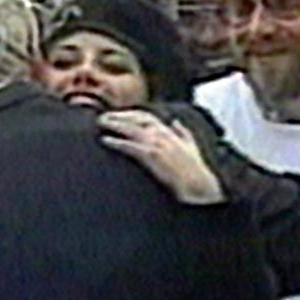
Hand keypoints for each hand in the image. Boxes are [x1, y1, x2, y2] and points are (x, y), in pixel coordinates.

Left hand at [98, 110, 224, 204]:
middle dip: (118, 116)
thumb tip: (176, 122)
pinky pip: (129, 145)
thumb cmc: (195, 169)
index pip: (146, 117)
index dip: (130, 114)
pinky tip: (105, 140)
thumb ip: (183, 132)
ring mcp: (156, 144)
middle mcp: (162, 134)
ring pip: (130, 129)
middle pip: (135, 119)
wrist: (199, 185)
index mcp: (169, 132)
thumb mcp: (191, 146)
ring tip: (100, 124)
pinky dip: (116, 141)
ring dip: (114, 124)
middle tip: (103, 117)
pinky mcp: (151, 156)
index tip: (117, 114)